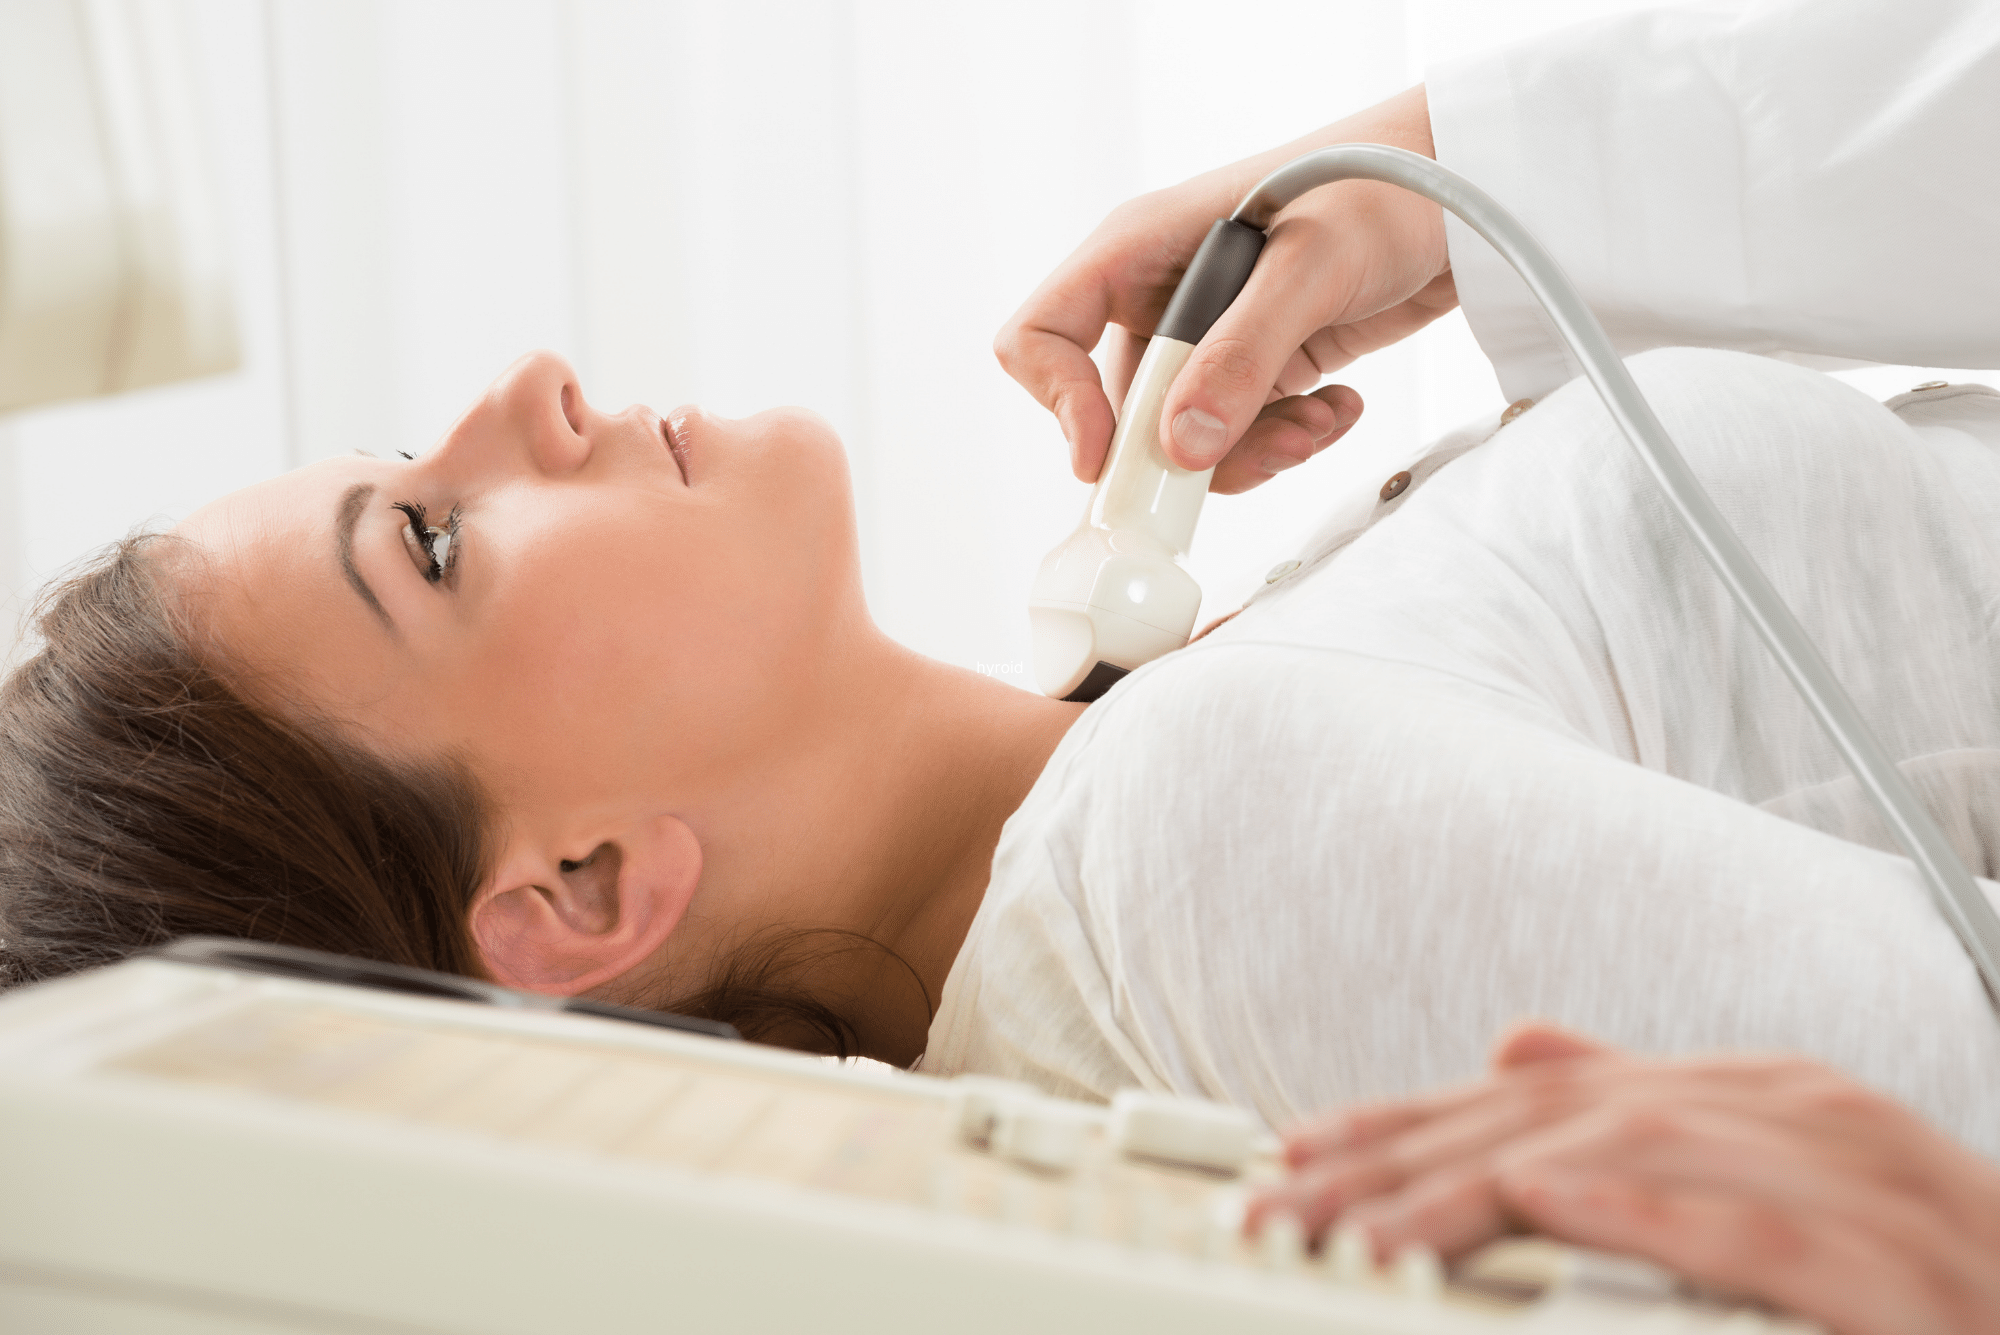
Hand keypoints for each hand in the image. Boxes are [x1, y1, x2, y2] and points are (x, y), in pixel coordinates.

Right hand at [994, 84, 1452, 494]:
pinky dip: (1286, 440)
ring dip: (1248, 452)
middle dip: (1180, 450)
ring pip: (1183, 436)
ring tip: (1318, 425)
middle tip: (1254, 453)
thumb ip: (1242, 356)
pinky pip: (1239, 434)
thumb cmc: (1386, 185)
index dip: (1059, 403)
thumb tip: (1181, 448)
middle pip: (1118, 408)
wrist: (1472, 188)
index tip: (1109, 456)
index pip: (1042, 335)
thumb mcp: (1311, 267)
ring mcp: (1208, 334)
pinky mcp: (1256, 364)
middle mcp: (1160, 294)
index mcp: (1140, 249)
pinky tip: (1338, 408)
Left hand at [1248, 1024, 1999, 1334]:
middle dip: (1400, 1165)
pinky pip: (1761, 1228)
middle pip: (1552, 1124)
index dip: (1395, 1132)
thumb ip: (1642, 1115)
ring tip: (1364, 1224)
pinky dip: (1647, 1212)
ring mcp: (1853, 1179)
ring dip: (1480, 1192)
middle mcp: (1788, 1112)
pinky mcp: (1901, 1270)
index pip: (1526, 1107)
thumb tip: (1517, 1047)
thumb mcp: (1769, 1181)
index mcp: (1743, 1095)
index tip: (1286, 1167)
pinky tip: (1545, 1203)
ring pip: (1629, 1164)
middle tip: (1282, 1207)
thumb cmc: (1922, 1278)